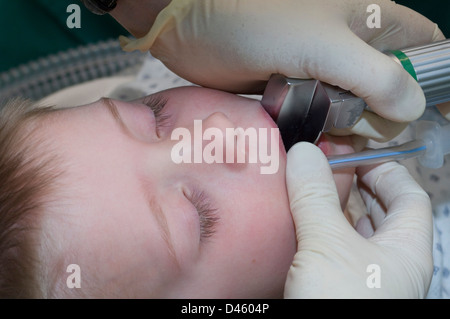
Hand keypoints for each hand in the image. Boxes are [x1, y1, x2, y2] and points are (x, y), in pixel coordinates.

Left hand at [119, 0, 445, 140]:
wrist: (193, 28)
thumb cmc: (257, 20)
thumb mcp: (325, 44)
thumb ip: (375, 76)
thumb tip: (411, 108)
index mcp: (370, 21)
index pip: (422, 48)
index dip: (432, 79)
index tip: (432, 115)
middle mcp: (350, 46)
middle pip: (390, 88)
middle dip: (383, 115)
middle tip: (360, 129)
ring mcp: (321, 71)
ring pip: (355, 108)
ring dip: (351, 129)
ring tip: (331, 136)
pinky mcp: (295, 90)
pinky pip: (322, 117)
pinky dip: (323, 132)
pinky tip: (313, 140)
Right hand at [283, 142, 432, 297]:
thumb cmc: (343, 307)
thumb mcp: (328, 245)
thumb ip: (316, 198)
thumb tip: (306, 153)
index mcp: (406, 251)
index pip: (409, 196)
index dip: (385, 168)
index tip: (354, 151)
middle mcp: (389, 264)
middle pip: (381, 213)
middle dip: (355, 185)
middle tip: (328, 165)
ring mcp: (363, 277)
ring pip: (353, 233)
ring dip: (333, 209)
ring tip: (310, 188)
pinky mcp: (336, 287)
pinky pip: (331, 250)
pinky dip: (318, 233)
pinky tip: (300, 226)